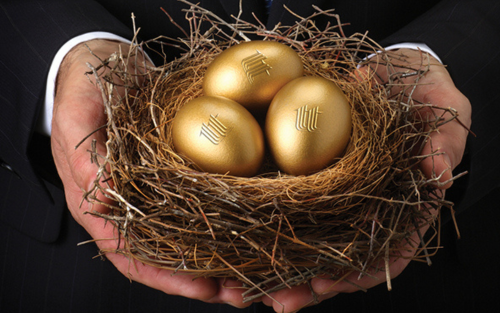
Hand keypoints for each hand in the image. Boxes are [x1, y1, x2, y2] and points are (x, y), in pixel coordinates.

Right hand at [50, 39, 253, 307]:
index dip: (166, 276)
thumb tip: (104, 195)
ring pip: (184, 236)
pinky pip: (197, 204)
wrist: (102, 61)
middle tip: (240, 292)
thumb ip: (85, 156)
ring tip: (254, 273)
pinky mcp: (171, 174)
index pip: (130, 254)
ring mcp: (151, 191)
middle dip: (201, 279)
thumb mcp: (79, 114)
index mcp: (98, 202)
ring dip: (218, 257)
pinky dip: (222, 221)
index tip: (204, 289)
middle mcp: (128, 205)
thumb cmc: (84, 87)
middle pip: (163, 255)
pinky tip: (249, 227)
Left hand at [261, 48, 471, 311]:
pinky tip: (239, 237)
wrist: (391, 71)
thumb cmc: (426, 92)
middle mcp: (368, 207)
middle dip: (309, 284)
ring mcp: (339, 194)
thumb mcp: (444, 111)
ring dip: (279, 267)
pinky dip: (266, 223)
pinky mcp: (312, 175)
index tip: (333, 284)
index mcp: (405, 205)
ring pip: (309, 240)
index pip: (388, 252)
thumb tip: (437, 174)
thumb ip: (443, 144)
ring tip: (244, 289)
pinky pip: (288, 204)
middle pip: (340, 258)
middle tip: (279, 302)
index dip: (363, 274)